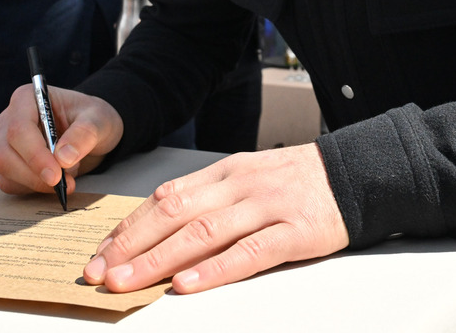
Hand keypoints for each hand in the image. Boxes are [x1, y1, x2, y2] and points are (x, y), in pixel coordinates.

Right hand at [0, 85, 122, 196]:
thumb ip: (84, 133)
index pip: (19, 129)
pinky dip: (32, 189)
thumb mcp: (98, 120)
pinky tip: (54, 182)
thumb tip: (63, 158)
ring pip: (5, 171)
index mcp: (27, 99)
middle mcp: (9, 119)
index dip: (35, 155)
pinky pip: (10, 183)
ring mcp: (5, 142)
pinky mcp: (8, 163)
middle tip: (64, 184)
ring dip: (35, 183)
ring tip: (67, 175)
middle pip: (6, 153)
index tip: (56, 175)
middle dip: (34, 174)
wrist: (92, 132)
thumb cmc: (92, 118)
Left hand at [84, 144, 348, 293]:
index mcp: (224, 171)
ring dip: (159, 259)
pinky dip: (214, 269)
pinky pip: (249, 251)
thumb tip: (158, 230)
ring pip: (203, 232)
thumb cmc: (297, 183)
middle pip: (175, 213)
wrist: (357, 173)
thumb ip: (209, 199)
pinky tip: (187, 283)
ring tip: (127, 282)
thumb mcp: (248, 178)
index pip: (165, 197)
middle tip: (99, 273)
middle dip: (131, 245)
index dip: (129, 227)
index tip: (100, 253)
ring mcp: (266, 206)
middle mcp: (239, 184)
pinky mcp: (294, 231)